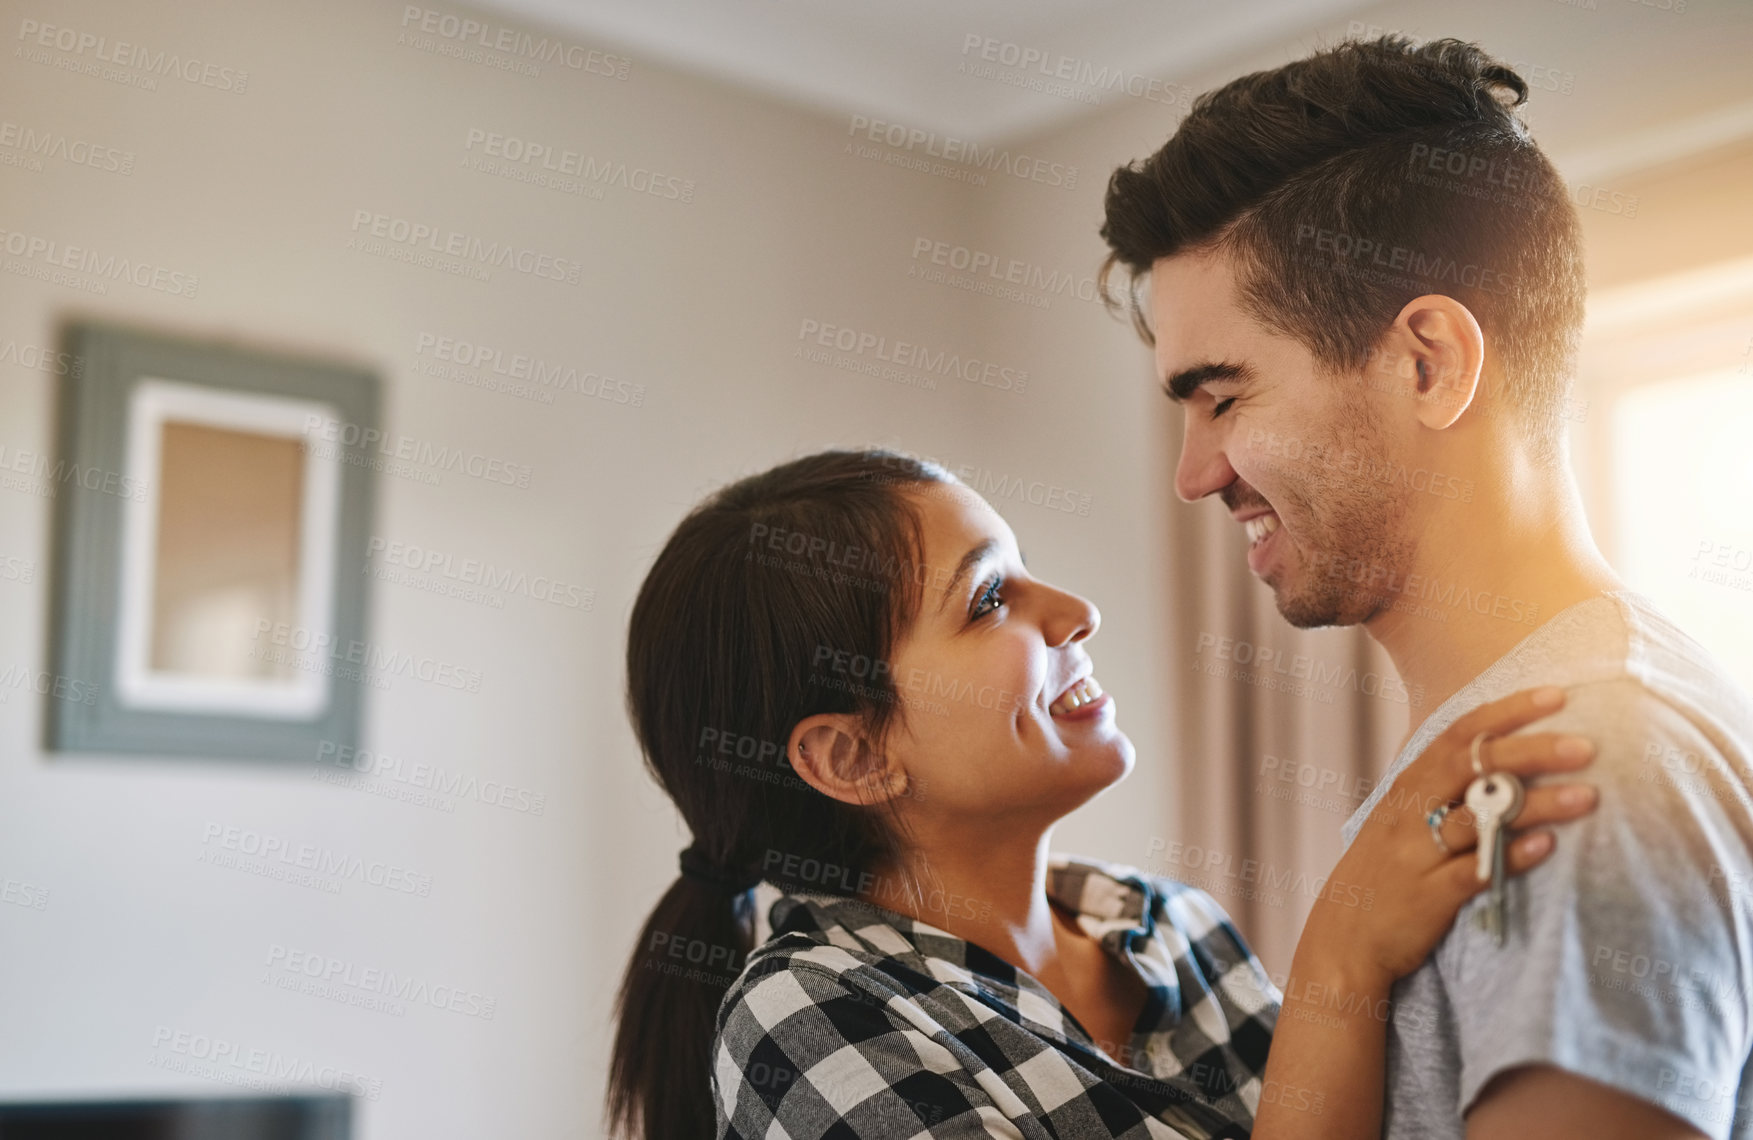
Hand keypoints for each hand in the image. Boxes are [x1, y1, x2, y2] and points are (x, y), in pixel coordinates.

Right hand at [1297, 686, 1597, 991]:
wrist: (1345, 936)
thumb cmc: (1386, 872)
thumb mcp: (1404, 818)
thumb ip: (1444, 788)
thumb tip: (1503, 755)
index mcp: (1409, 785)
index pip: (1460, 734)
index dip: (1507, 712)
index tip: (1556, 695)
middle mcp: (1411, 811)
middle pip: (1473, 767)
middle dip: (1531, 751)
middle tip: (1585, 745)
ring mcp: (1419, 852)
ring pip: (1480, 818)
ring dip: (1536, 804)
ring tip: (1589, 796)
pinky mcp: (1429, 895)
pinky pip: (1474, 871)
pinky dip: (1511, 857)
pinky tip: (1548, 846)